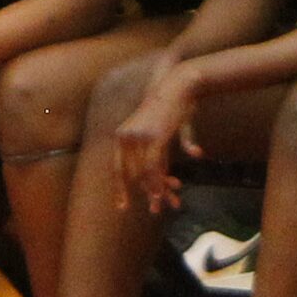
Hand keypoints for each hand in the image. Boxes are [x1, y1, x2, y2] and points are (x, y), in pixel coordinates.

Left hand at [114, 70, 201, 213]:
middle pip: (133, 175)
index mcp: (122, 136)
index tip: (122, 208)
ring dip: (156, 192)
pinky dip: (158, 182)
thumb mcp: (160, 137)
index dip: (120, 189)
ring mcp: (138, 137)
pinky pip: (153, 167)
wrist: (178, 87)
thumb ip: (157, 160)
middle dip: (147, 194)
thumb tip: (159, 184)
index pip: (118, 169)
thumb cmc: (171, 111)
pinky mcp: (153, 137)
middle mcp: (125, 137)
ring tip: (165, 205)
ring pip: (144, 174)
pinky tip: (163, 194)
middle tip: (155, 209)